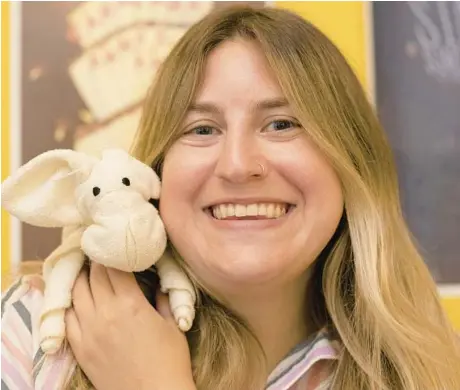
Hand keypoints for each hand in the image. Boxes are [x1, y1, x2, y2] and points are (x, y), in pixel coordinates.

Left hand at [65, 263, 195, 389]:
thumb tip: (158, 283)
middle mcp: (105, 313)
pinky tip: (77, 300)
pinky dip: (70, 304)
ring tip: (88, 273)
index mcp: (130, 304)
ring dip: (82, 280)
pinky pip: (67, 319)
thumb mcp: (172, 324)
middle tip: (101, 256)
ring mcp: (89, 332)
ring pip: (76, 294)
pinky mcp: (81, 349)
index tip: (114, 247)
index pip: (113, 267)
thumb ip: (163, 299)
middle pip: (92, 276)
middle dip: (97, 262)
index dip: (113, 254)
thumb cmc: (170, 360)